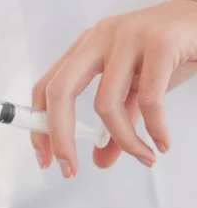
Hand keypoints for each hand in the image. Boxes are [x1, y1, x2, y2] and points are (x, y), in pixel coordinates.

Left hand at [31, 0, 196, 177]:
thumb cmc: (166, 52)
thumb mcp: (135, 89)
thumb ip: (116, 123)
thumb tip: (99, 160)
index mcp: (85, 48)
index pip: (45, 88)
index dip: (39, 127)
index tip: (45, 159)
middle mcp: (98, 38)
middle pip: (60, 91)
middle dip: (60, 136)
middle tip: (69, 169)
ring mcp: (126, 38)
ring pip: (106, 102)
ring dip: (124, 140)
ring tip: (143, 157)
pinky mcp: (159, 43)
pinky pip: (149, 99)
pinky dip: (155, 129)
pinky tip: (161, 144)